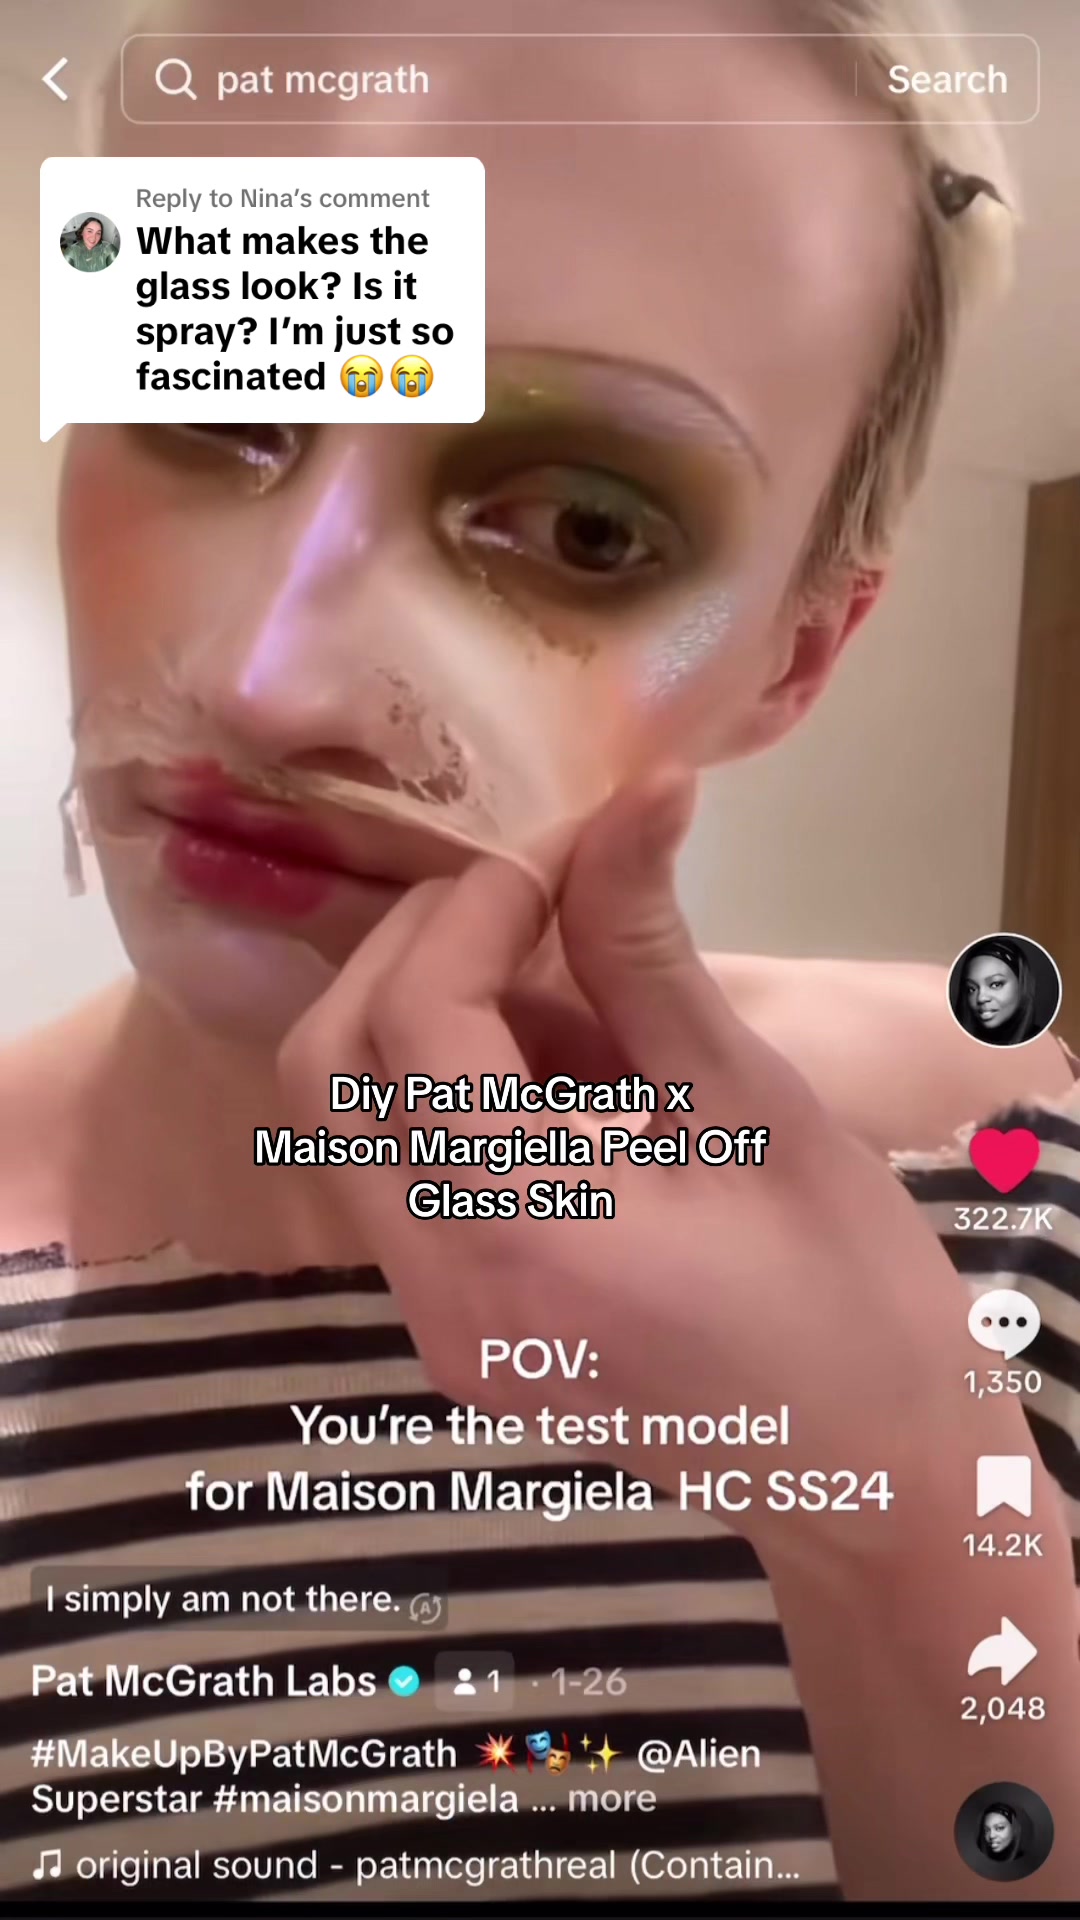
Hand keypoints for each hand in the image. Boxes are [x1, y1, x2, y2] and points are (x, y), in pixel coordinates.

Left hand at [279, 771, 981, 1570]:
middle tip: (535, 899)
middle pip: (328, 1071)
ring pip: (346, 1127)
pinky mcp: (454, 1334)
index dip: (478, 905)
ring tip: (567, 994)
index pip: (416, 1022)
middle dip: (413, 952)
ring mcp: (435, 1326)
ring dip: (425, 1024)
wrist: (878, 1476)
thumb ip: (652, 948)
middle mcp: (440, 1291)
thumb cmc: (851, 1289)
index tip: (569, 850)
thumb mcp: (753, 1102)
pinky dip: (450, 1099)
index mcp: (524, 1234)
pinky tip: (567, 1082)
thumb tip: (642, 786)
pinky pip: (399, 1181)